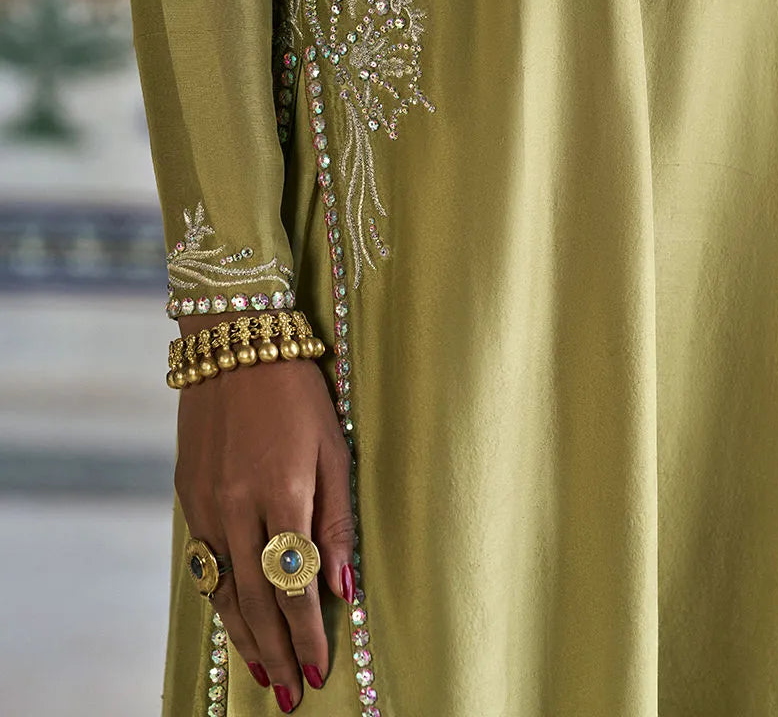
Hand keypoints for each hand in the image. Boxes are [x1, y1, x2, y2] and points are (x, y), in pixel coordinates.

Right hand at [174, 352, 354, 713]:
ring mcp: (205, 503)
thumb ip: (336, 520)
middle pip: (255, 599)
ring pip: (221, 588)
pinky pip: (202, 560)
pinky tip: (230, 615)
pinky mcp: (187, 493)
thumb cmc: (298, 392)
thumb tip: (342, 587)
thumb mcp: (333, 448)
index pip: (294, 586)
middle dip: (275, 651)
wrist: (235, 344)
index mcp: (282, 495)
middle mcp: (237, 507)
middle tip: (288, 694)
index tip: (319, 670)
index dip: (306, 634)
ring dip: (242, 635)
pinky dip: (218, 596)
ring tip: (260, 671)